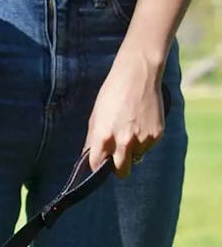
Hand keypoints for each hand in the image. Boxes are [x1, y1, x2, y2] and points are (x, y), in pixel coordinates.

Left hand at [84, 49, 165, 176]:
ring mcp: (142, 139)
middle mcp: (124, 142)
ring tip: (130, 130)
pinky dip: (144, 140)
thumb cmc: (112, 94)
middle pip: (121, 171)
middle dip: (118, 168)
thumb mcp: (96, 117)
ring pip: (136, 158)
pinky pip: (148, 147)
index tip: (99, 161)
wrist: (138, 74)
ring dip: (132, 151)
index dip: (97, 164)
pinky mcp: (157, 134)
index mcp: (104, 137)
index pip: (97, 165)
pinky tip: (141, 123)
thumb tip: (88, 157)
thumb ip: (93, 139)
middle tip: (117, 158)